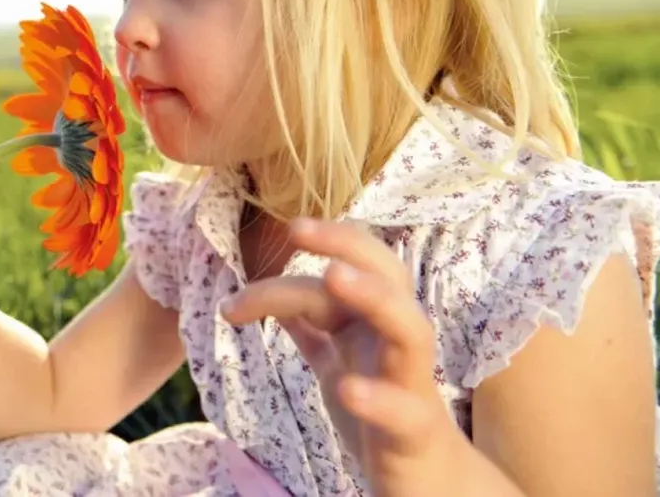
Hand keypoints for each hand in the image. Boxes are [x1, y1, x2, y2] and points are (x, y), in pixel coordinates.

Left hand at [221, 217, 466, 496]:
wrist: (428, 485)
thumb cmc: (379, 416)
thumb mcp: (335, 363)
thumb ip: (310, 329)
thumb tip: (273, 298)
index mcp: (372, 321)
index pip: (350, 263)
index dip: (321, 243)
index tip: (281, 230)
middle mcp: (395, 339)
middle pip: (388, 275)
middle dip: (346, 244)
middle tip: (296, 230)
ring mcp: (411, 382)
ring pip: (410, 328)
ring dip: (374, 297)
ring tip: (333, 277)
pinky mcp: (416, 431)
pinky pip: (405, 410)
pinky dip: (378, 397)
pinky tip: (347, 389)